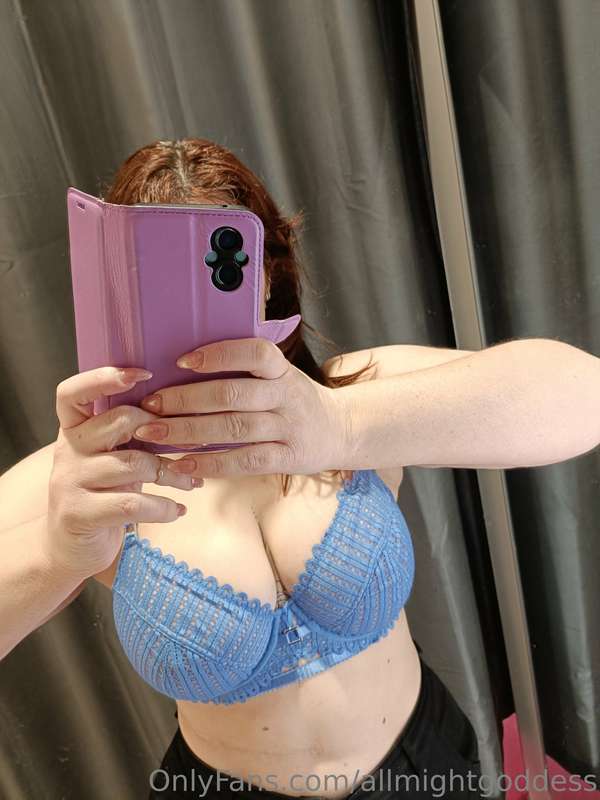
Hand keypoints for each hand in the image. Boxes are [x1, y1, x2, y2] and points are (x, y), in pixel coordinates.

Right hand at [45, 367, 203, 579]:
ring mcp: (70, 481)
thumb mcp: (112, 456)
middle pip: (119, 420)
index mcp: (75, 428)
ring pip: (134, 463)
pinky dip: (164, 507)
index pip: (73, 392)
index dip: (104, 377)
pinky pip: (133, 504)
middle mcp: (68, 449)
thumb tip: (183, 407)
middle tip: (190, 443)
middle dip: (163, 429)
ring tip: (192, 483)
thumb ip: (130, 433)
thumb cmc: (104, 493)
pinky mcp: (80, 514)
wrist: (70, 547)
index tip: (145, 373)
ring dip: (173, 473)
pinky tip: (179, 510)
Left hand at [134, 338, 346, 478]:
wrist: (341, 430)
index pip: (254, 353)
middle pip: (232, 394)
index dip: (218, 355)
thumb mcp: (280, 376)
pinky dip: (211, 463)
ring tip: (154, 436)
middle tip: (150, 406)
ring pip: (233, 429)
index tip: (181, 361)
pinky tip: (183, 464)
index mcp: (282, 369)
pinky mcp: (288, 458)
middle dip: (185, 400)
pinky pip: (245, 461)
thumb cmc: (294, 400)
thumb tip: (181, 369)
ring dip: (189, 432)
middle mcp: (287, 395)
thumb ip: (245, 372)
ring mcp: (289, 428)